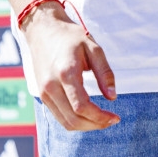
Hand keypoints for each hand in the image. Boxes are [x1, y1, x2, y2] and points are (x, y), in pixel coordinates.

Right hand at [22, 5, 119, 130]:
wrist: (42, 30)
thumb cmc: (70, 37)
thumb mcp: (93, 48)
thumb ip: (104, 73)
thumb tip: (112, 97)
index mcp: (66, 73)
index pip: (82, 107)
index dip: (100, 117)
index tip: (115, 118)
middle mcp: (51, 86)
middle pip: (74, 119)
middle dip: (95, 125)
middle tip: (111, 121)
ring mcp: (44, 92)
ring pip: (65, 122)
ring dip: (85, 126)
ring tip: (101, 120)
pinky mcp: (42, 95)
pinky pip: (59, 116)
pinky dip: (75, 121)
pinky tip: (88, 115)